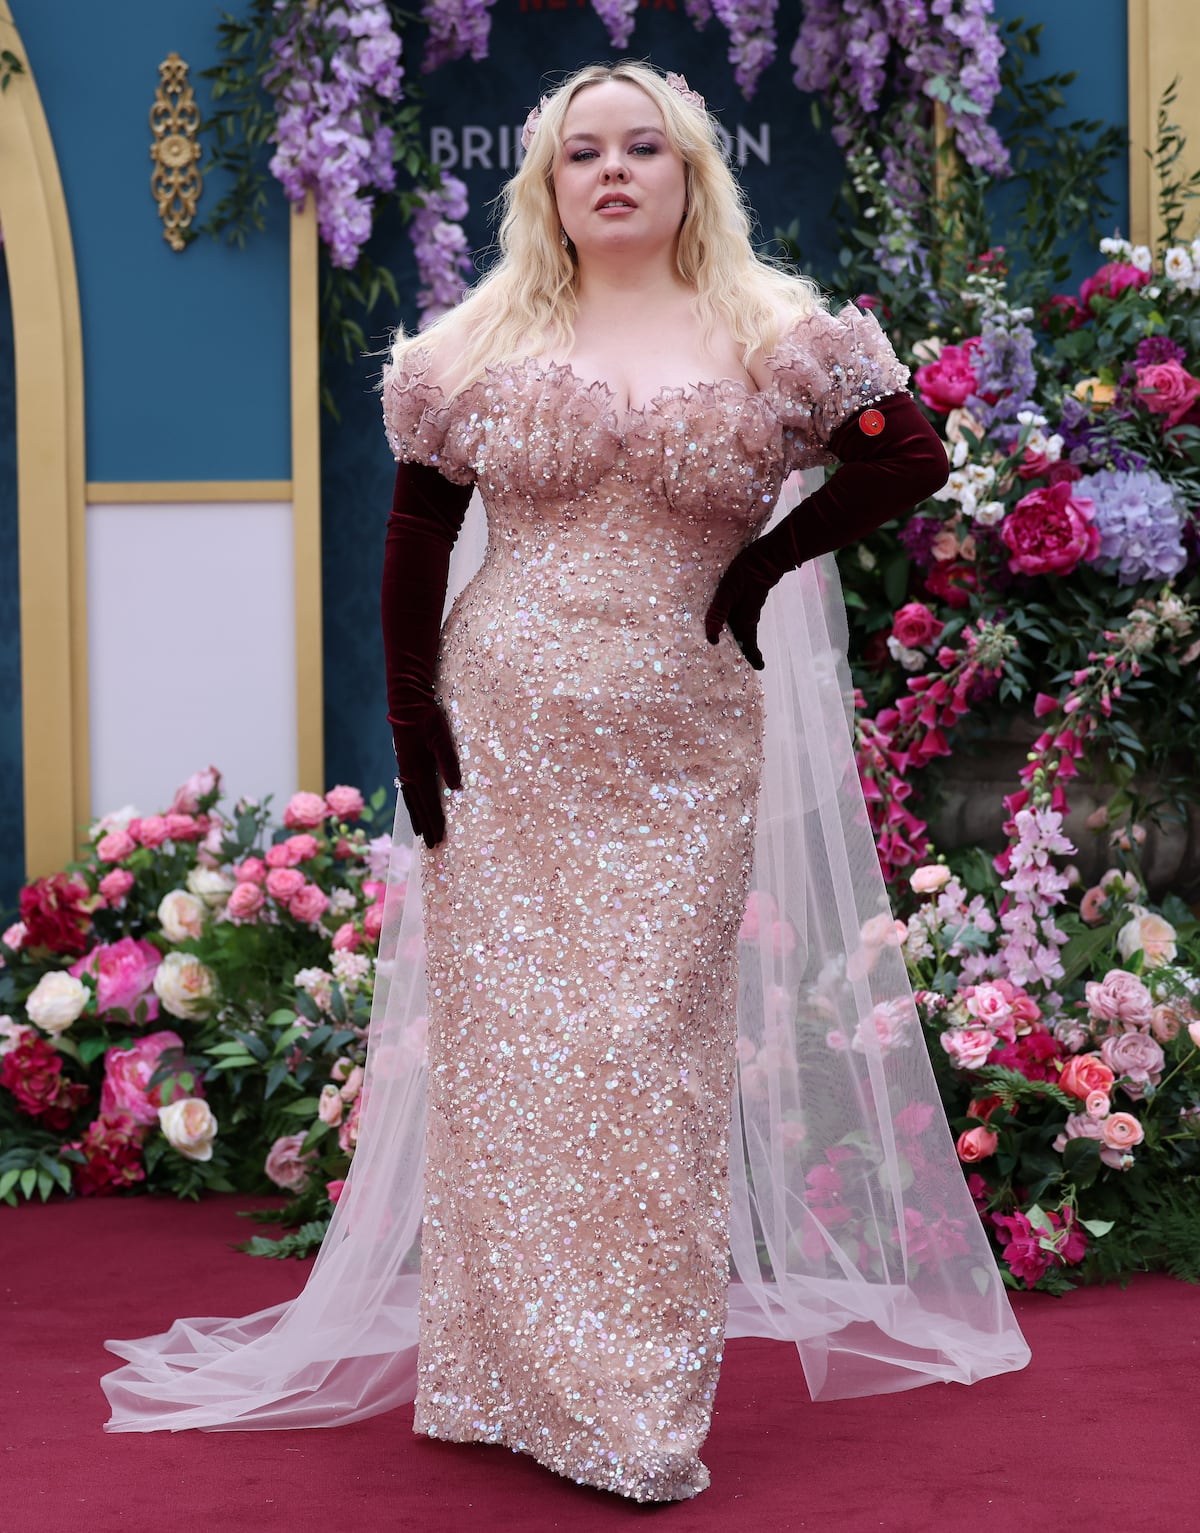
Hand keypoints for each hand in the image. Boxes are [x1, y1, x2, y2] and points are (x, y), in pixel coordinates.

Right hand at [390, 693, 461, 847]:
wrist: (407, 702)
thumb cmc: (426, 718)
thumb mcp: (442, 739)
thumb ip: (448, 763)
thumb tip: (456, 788)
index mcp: (417, 771)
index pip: (428, 803)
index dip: (435, 822)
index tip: (439, 838)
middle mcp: (409, 773)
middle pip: (418, 806)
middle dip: (426, 826)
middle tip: (432, 845)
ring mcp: (405, 768)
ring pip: (411, 799)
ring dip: (417, 817)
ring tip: (420, 833)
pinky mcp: (405, 761)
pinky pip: (408, 789)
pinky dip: (411, 802)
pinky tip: (414, 806)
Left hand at [704, 538, 787, 670]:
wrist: (765, 556)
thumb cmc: (745, 574)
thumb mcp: (727, 592)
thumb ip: (718, 613)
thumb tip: (711, 639)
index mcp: (745, 620)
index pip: (749, 644)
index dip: (753, 656)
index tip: (759, 667)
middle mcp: (748, 616)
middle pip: (747, 638)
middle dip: (746, 650)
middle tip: (746, 660)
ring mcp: (749, 606)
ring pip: (745, 627)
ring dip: (741, 636)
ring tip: (735, 644)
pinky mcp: (748, 597)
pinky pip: (743, 616)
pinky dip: (738, 623)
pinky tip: (731, 619)